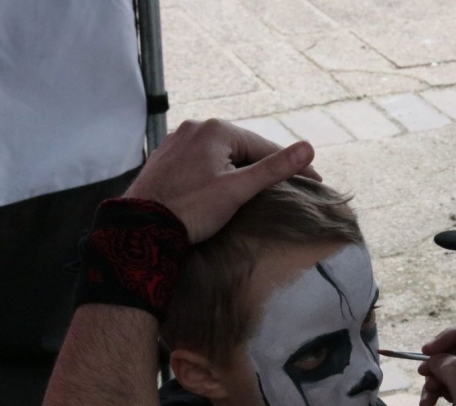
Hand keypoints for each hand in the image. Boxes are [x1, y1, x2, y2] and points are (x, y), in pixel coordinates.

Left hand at [124, 119, 321, 243]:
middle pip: (242, 148)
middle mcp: (195, 127)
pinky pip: (201, 160)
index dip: (292, 166)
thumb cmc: (192, 209)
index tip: (314, 182)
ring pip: (221, 154)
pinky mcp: (166, 157)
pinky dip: (217, 171)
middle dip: (264, 166)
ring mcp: (177, 141)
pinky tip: (222, 187)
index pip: (265, 146)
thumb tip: (308, 148)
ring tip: (258, 188)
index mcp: (217, 130)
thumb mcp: (238, 190)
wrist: (141, 228)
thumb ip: (274, 169)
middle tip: (288, 186)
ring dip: (240, 168)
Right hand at [419, 354, 455, 405]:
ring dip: (435, 376)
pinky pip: (450, 385)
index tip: (429, 349)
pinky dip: (436, 390)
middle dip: (441, 358)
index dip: (453, 337)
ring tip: (426, 394)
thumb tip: (437, 357)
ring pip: (454, 368)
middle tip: (423, 369)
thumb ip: (455, 371)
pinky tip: (427, 404)